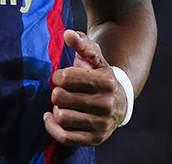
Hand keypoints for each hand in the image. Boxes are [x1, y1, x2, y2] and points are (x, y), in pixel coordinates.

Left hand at [44, 30, 127, 146]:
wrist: (120, 102)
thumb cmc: (99, 76)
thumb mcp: (94, 58)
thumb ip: (82, 44)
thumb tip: (68, 34)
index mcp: (106, 81)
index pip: (65, 78)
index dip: (57, 76)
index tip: (60, 77)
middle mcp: (107, 103)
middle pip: (60, 97)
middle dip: (56, 93)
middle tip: (61, 92)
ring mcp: (102, 123)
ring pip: (62, 117)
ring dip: (56, 109)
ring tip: (62, 105)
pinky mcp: (96, 138)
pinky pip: (65, 137)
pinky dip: (53, 128)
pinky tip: (51, 118)